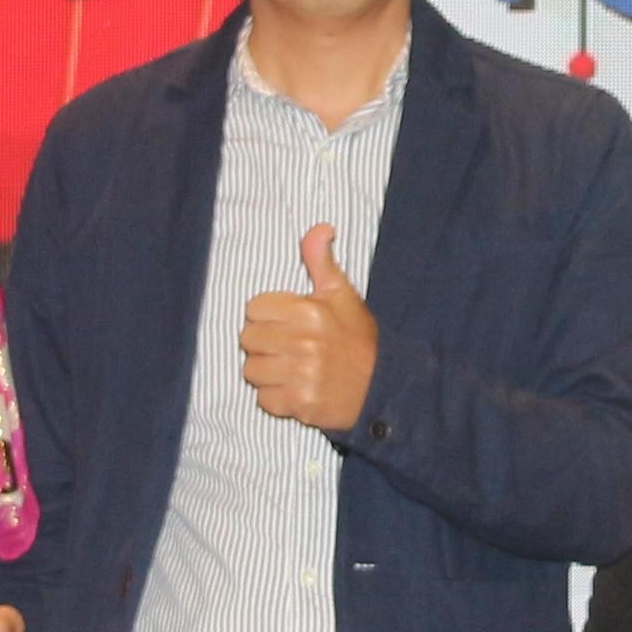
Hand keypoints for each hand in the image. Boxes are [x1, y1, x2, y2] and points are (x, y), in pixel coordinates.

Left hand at [240, 222, 377, 433]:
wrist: (384, 385)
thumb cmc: (357, 338)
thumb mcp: (341, 294)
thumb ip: (320, 260)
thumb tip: (320, 227)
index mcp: (309, 312)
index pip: (254, 309)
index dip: (267, 316)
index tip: (285, 323)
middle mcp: (303, 343)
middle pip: (248, 340)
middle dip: (263, 344)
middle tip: (286, 348)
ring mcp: (301, 376)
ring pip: (252, 371)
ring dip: (267, 372)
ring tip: (289, 369)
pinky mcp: (301, 404)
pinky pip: (264, 400)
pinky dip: (276, 398)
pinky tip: (295, 389)